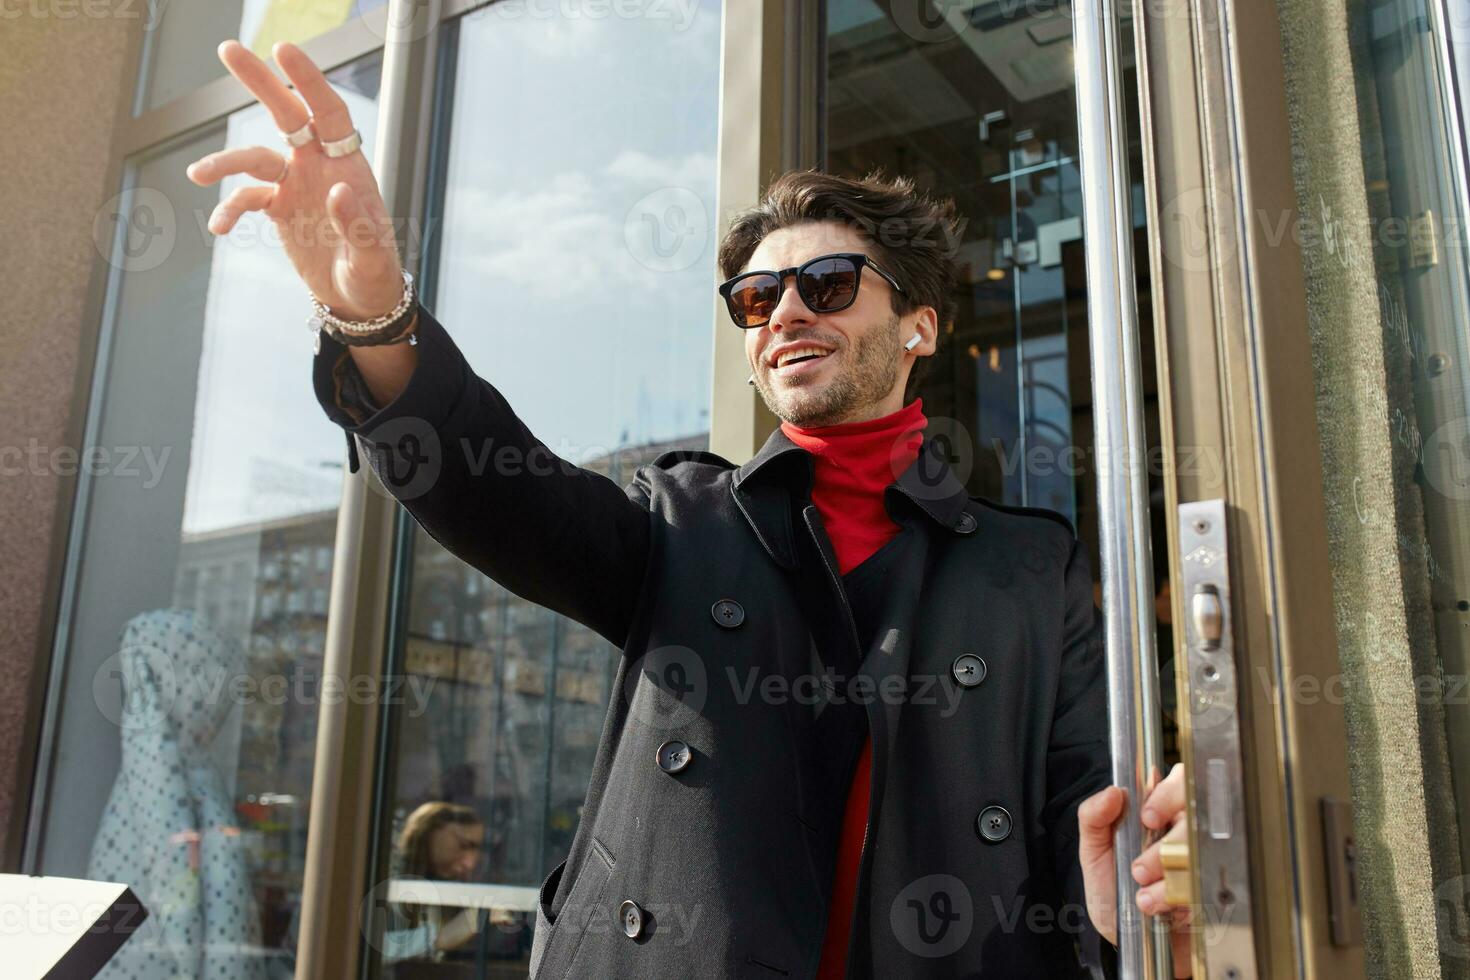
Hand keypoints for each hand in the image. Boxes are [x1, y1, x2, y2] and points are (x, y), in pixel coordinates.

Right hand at [184, 39, 404, 319]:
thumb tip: (337, 189)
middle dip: (260, 82)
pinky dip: (229, 209)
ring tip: (198, 174)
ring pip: (255, 159)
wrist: (358, 300)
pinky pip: (246, 199)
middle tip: (227, 49)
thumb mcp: (371, 258)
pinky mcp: (279, 209)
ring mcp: (297, 186)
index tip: (282, 50)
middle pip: (287, 115)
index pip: (329, 113)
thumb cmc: (374, 276)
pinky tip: (218, 228)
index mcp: (348, 167)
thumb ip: (357, 225)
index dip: (308, 81)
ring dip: (226, 162)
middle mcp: (319, 167)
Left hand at [1078, 762, 1193, 977]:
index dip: (1166, 796)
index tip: (1147, 817)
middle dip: (1166, 847)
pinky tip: (1162, 911)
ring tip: (1143, 897)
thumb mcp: (1094, 855)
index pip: (1177, 784)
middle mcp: (1185, 834)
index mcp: (1158, 816)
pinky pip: (1210, 889)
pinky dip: (1180, 903)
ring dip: (1169, 881)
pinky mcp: (1214, 893)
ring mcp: (1203, 863)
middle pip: (1198, 819)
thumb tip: (1113, 791)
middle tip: (1139, 869)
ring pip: (1203, 856)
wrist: (1130, 947)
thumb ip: (1094, 819)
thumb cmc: (1113, 895)